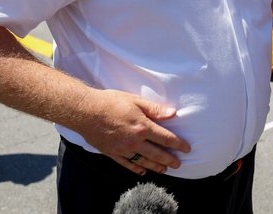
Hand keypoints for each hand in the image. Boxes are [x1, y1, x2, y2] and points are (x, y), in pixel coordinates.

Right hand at [75, 89, 190, 174]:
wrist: (86, 111)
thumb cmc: (111, 102)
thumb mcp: (136, 101)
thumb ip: (155, 109)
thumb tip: (173, 113)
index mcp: (143, 127)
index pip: (166, 138)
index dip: (178, 144)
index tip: (187, 148)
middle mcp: (135, 141)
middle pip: (157, 154)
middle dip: (170, 160)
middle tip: (179, 165)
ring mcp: (123, 149)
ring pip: (143, 162)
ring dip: (155, 166)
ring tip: (164, 170)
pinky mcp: (112, 153)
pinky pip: (127, 164)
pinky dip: (136, 169)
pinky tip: (143, 171)